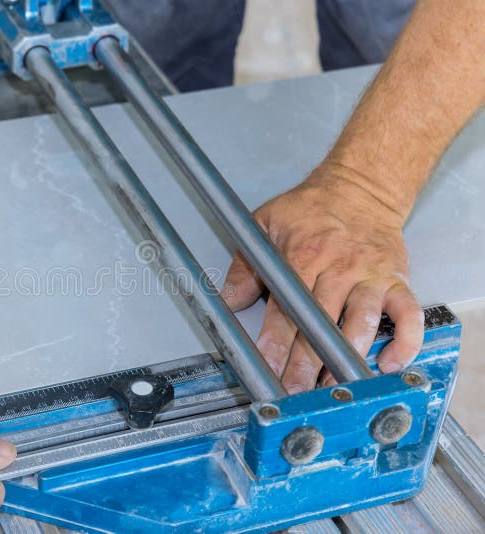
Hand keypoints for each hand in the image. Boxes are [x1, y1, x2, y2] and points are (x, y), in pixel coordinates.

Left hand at [221, 163, 424, 392]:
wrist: (360, 186)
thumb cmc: (310, 208)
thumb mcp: (264, 225)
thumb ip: (245, 267)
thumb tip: (225, 302)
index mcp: (302, 256)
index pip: (285, 309)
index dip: (276, 344)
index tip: (267, 369)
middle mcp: (339, 268)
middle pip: (320, 324)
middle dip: (306, 364)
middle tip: (295, 393)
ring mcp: (370, 275)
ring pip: (361, 323)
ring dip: (347, 359)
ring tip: (332, 389)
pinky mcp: (396, 280)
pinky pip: (407, 315)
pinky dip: (403, 341)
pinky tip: (388, 363)